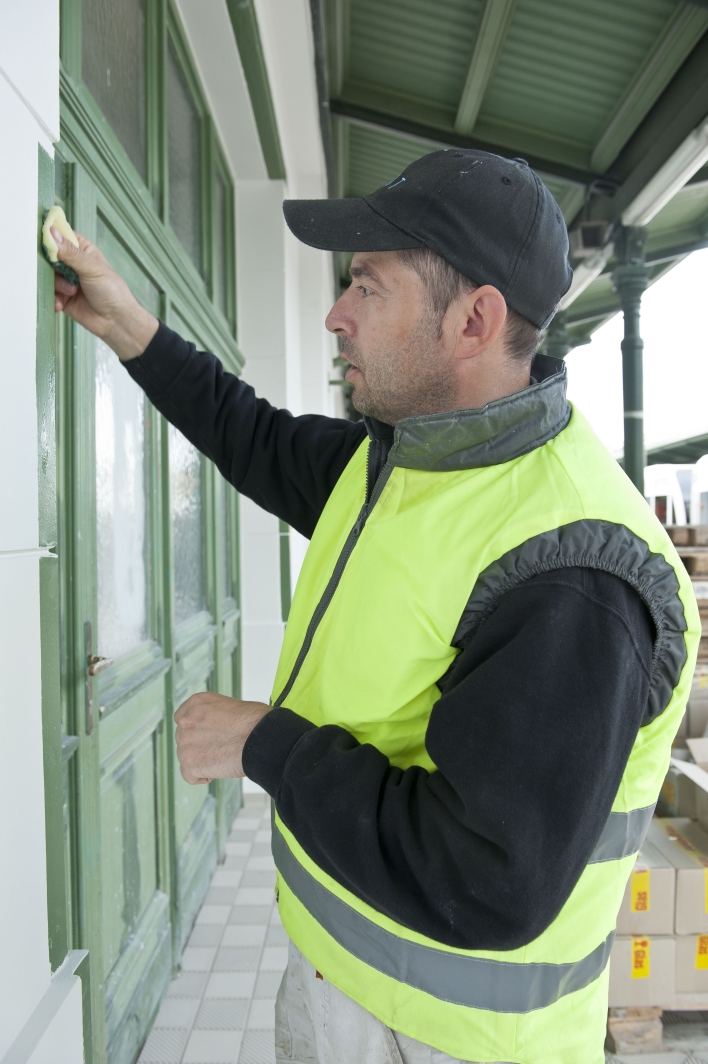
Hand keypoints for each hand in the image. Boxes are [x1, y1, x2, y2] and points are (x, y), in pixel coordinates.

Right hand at [52, 229, 158, 360]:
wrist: (116, 321)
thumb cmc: (112, 290)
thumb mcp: (92, 268)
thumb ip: (71, 253)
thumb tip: (52, 233)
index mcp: (82, 250)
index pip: (61, 236)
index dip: (51, 238)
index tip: (47, 245)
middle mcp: (72, 263)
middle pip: (49, 256)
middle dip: (52, 266)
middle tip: (61, 272)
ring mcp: (66, 280)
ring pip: (48, 276)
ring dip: (57, 285)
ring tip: (72, 292)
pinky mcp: (62, 296)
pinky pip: (49, 293)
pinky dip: (53, 299)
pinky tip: (62, 304)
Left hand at [174, 692, 270, 784]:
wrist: (261, 739)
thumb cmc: (256, 722)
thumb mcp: (230, 706)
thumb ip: (214, 715)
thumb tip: (216, 727)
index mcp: (197, 702)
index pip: (182, 718)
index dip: (196, 730)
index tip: (208, 736)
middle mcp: (186, 720)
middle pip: (184, 738)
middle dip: (199, 745)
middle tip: (220, 749)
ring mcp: (185, 742)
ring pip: (186, 757)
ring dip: (202, 760)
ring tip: (223, 759)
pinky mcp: (189, 763)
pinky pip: (190, 776)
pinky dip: (202, 777)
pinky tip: (217, 771)